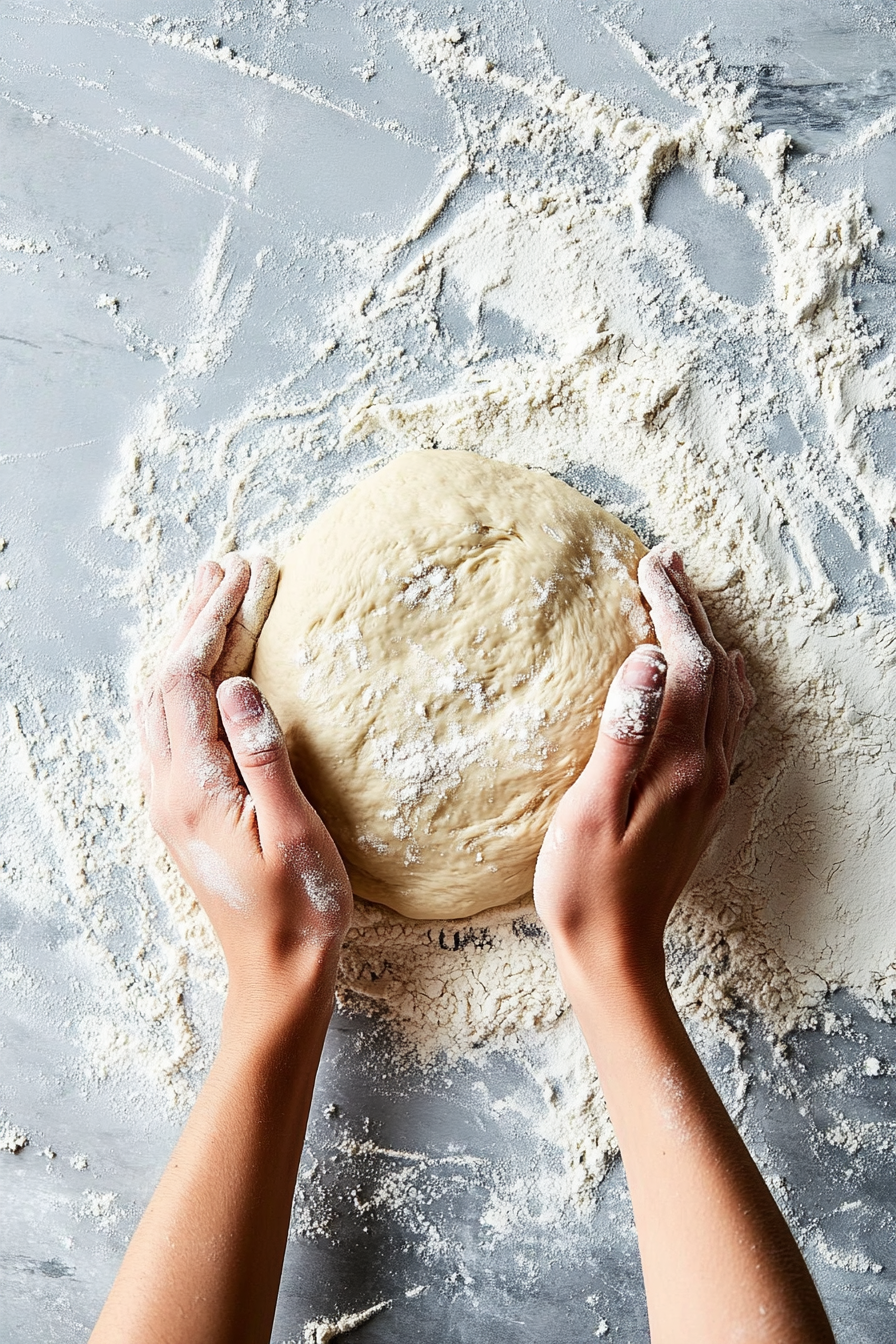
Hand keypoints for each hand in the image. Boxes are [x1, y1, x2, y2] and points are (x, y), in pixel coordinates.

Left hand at [137, 554, 351, 1009]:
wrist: (276, 970)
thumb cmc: (299, 906)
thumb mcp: (293, 830)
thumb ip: (263, 755)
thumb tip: (239, 682)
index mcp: (193, 788)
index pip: (189, 680)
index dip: (213, 619)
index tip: (245, 574)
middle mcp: (168, 788)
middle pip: (163, 681)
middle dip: (193, 617)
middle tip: (224, 566)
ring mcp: (169, 800)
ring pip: (158, 702)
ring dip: (182, 645)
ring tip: (210, 598)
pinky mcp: (182, 810)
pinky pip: (165, 727)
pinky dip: (180, 681)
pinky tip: (200, 672)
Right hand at [534, 545, 752, 980]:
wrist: (614, 949)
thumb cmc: (586, 884)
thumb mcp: (590, 808)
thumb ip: (623, 731)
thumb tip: (645, 660)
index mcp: (679, 761)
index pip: (685, 662)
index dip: (669, 608)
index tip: (648, 564)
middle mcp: (706, 766)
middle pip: (712, 667)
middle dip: (689, 609)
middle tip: (665, 561)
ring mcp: (709, 783)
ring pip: (725, 690)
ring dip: (706, 637)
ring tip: (683, 597)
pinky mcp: (702, 798)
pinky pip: (726, 720)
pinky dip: (721, 680)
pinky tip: (717, 672)